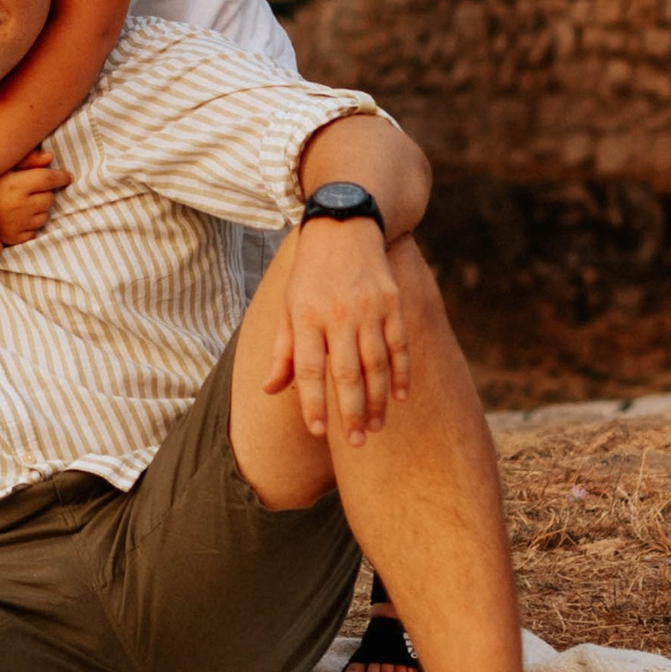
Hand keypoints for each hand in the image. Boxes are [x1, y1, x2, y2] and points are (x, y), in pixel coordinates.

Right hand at [0, 155, 62, 246]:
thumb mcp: (3, 168)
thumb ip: (28, 160)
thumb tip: (50, 157)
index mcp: (17, 185)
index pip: (49, 180)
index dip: (61, 177)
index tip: (67, 177)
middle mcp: (20, 205)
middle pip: (50, 198)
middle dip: (45, 193)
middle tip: (32, 191)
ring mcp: (18, 223)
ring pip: (44, 215)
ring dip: (39, 210)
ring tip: (22, 205)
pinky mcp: (16, 238)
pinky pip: (35, 231)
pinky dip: (31, 224)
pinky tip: (18, 218)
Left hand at [264, 222, 408, 445]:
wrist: (344, 228)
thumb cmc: (310, 276)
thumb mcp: (288, 307)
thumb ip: (283, 352)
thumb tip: (269, 390)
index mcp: (306, 318)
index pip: (308, 370)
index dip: (311, 403)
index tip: (318, 432)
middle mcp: (338, 315)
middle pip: (346, 374)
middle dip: (351, 413)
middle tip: (356, 443)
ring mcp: (368, 310)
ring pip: (376, 365)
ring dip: (377, 401)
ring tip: (375, 428)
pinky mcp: (392, 304)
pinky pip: (399, 346)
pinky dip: (402, 374)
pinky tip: (400, 398)